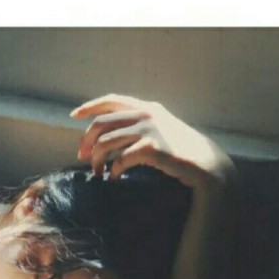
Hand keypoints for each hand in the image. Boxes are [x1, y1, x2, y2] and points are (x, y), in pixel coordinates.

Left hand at [71, 94, 234, 189]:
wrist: (205, 164)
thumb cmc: (179, 150)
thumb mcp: (159, 130)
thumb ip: (138, 127)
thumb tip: (107, 137)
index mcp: (147, 107)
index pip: (111, 100)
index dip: (90, 106)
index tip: (73, 116)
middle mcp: (147, 114)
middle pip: (101, 123)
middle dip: (86, 141)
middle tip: (82, 157)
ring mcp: (150, 129)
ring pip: (106, 142)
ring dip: (96, 161)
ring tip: (97, 173)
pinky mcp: (152, 148)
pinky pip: (120, 159)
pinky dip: (113, 171)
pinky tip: (114, 179)